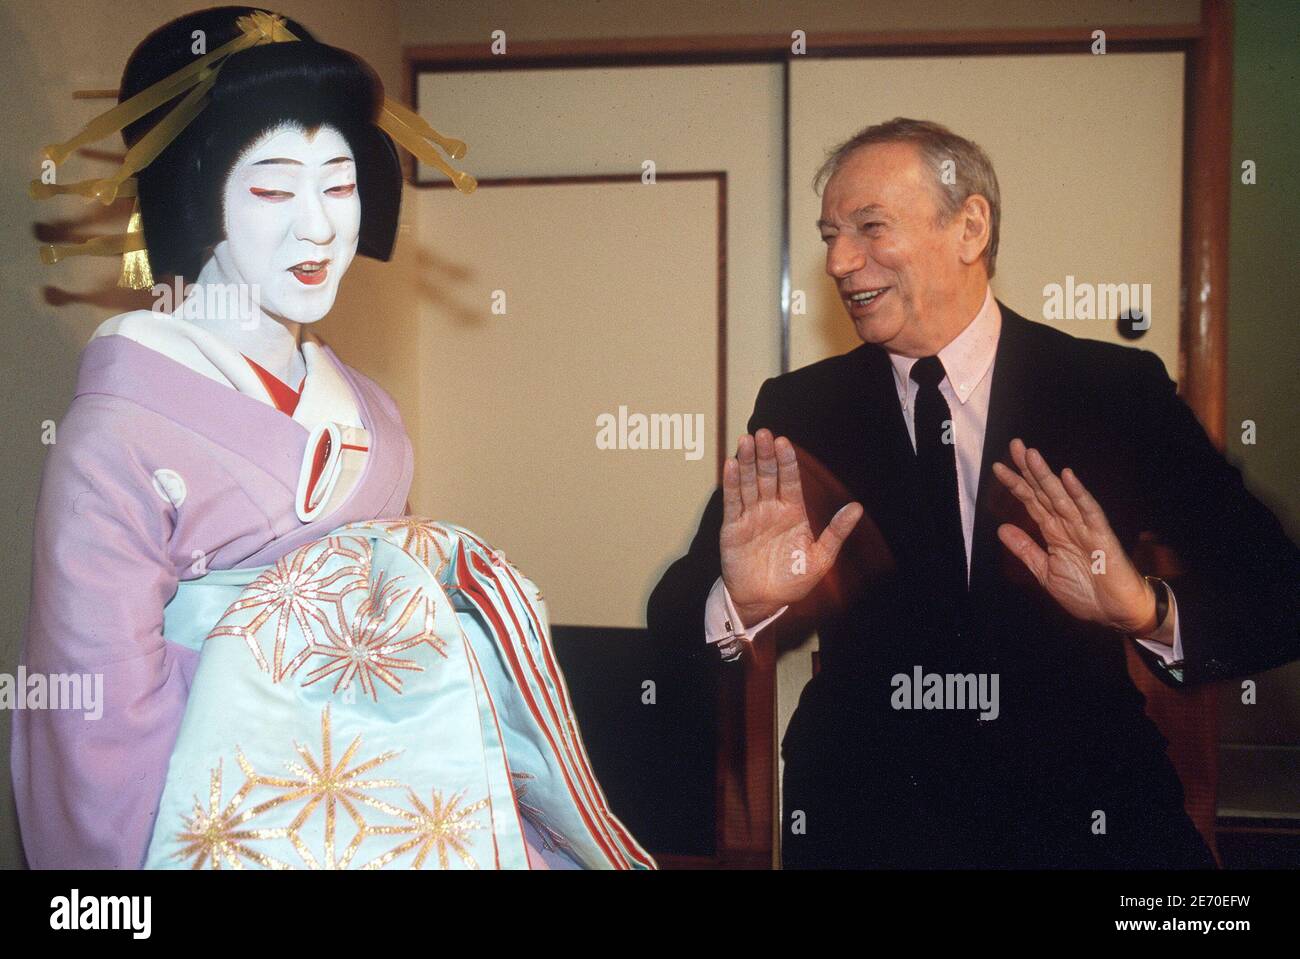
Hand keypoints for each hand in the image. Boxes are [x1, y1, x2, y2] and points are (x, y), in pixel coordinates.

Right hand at [720, 429, 863, 626]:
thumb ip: (836, 532)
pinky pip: (732, 501)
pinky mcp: (732, 527)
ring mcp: (750, 516)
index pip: (790, 480)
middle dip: (765, 455)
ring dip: (747, 461)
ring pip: (748, 483)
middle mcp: (770, 509)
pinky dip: (731, 483)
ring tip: (746, 440)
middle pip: (767, 476)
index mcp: (792, 513)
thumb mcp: (821, 557)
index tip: (784, 442)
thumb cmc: (792, 581)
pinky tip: (731, 464)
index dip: (787, 461)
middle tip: (763, 433)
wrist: (764, 602)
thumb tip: (857, 508)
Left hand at [992, 438, 1156, 633]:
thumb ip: (1025, 549)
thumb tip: (1001, 528)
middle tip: (1014, 445)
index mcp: (1053, 531)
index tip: (998, 467)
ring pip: (1062, 496)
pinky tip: (1068, 477)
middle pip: (1044, 492)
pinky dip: (1078, 494)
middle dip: (1029, 469)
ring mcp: (1084, 527)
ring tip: (1031, 455)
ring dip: (1047, 476)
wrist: (1116, 612)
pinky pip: (1089, 512)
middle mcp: (1067, 524)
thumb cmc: (1086, 592)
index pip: (1031, 501)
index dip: (1016, 484)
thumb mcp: (1045, 572)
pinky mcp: (1102, 536)